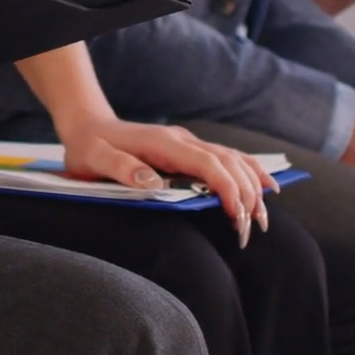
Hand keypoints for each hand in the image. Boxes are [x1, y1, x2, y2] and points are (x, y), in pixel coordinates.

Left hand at [58, 116, 278, 247]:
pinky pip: (227, 158)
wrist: (88, 125)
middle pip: (227, 163)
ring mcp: (187, 142)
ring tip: (264, 215)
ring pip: (232, 159)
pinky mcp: (188, 149)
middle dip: (246, 194)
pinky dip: (249, 171)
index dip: (227, 188)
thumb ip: (121, 168)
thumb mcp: (95, 159)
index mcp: (163, 143)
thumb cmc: (89, 146)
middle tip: (254, 229)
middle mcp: (181, 140)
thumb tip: (154, 182)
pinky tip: (266, 185)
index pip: (207, 164)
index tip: (237, 215)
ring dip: (252, 185)